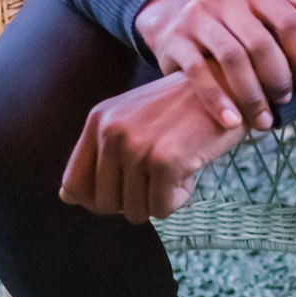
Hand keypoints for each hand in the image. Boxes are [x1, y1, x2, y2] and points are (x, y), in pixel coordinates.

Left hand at [59, 72, 245, 223]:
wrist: (228, 86)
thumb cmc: (183, 109)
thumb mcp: (133, 122)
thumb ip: (99, 155)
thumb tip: (67, 197)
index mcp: (98, 121)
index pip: (73, 186)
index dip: (98, 200)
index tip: (126, 189)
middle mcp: (110, 132)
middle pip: (104, 205)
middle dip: (135, 200)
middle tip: (159, 176)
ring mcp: (136, 146)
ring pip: (135, 210)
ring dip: (161, 199)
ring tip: (177, 168)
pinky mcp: (164, 160)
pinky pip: (162, 209)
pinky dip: (179, 199)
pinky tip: (190, 171)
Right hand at [134, 0, 295, 131]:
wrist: (177, 24)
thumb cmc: (235, 20)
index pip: (289, 21)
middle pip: (261, 43)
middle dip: (278, 79)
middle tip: (284, 100)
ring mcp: (196, 16)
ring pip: (233, 58)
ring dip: (252, 95)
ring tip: (262, 118)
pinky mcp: (175, 39)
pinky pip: (199, 72)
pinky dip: (218, 100)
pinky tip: (232, 121)